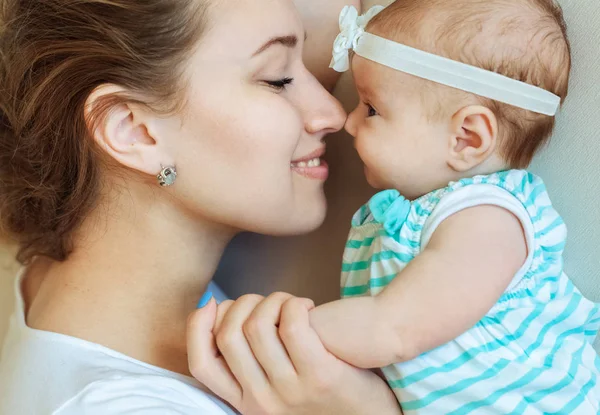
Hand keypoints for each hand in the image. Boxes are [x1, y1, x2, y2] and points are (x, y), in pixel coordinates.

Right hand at [187, 292, 400, 414]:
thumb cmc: (322, 399)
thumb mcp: (276, 392)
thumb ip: (252, 365)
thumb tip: (221, 313)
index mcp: (245, 402)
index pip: (201, 363)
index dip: (197, 326)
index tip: (213, 302)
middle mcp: (261, 401)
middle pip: (228, 335)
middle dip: (243, 302)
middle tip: (268, 301)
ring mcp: (290, 391)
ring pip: (258, 326)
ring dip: (274, 300)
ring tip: (293, 304)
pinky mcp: (320, 377)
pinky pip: (292, 325)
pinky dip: (295, 305)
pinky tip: (309, 308)